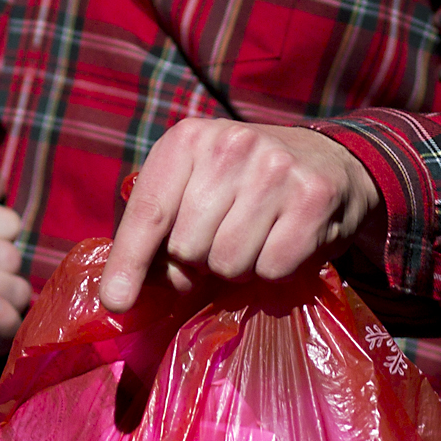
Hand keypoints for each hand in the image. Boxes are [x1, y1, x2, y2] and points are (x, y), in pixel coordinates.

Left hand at [99, 118, 379, 312]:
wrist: (326, 160)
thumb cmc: (241, 184)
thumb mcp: (192, 186)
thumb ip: (156, 233)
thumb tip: (122, 295)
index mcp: (187, 139)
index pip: (149, 211)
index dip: (129, 262)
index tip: (115, 301)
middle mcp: (230, 146)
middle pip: (187, 248)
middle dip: (198, 261)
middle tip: (221, 239)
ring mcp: (275, 168)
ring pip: (228, 263)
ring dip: (237, 266)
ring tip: (254, 237)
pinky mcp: (313, 196)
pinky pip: (272, 268)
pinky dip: (274, 269)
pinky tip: (283, 239)